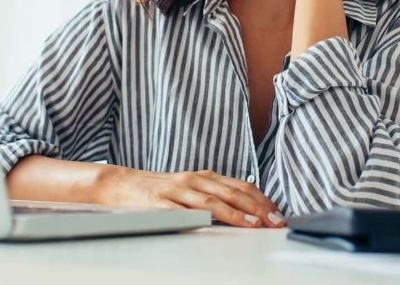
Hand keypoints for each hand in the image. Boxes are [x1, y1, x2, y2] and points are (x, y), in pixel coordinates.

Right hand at [97, 167, 285, 227]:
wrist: (121, 185)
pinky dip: (199, 217)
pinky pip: (181, 211)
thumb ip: (215, 196)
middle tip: (275, 221)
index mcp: (205, 176)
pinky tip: (213, 224)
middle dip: (257, 208)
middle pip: (232, 192)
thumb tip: (248, 210)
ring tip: (253, 224)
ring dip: (236, 213)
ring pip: (211, 201)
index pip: (240, 186)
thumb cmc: (160, 191)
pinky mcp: (159, 203)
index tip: (278, 214)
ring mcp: (177, 190)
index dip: (261, 199)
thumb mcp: (192, 189)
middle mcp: (194, 180)